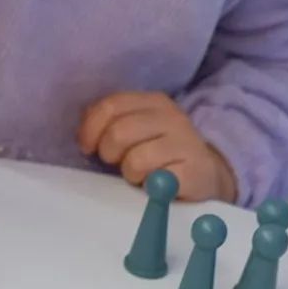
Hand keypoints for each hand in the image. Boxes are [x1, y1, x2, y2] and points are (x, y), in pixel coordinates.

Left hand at [77, 91, 236, 202]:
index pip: (111, 106)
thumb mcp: (135, 130)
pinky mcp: (195, 171)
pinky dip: (149, 186)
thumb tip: (84, 126)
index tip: (87, 147)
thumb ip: (110, 122)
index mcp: (153, 102)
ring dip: (130, 172)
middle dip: (109, 153)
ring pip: (136, 158)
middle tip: (116, 163)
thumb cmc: (159, 153)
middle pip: (120, 132)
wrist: (204, 175)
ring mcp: (186, 143)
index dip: (91, 129)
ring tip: (138, 175)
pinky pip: (157, 180)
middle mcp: (172, 117)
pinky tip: (155, 185)